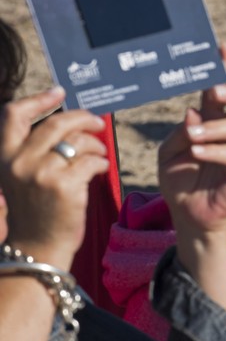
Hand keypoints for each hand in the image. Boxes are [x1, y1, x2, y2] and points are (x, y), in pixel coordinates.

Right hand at [0, 87, 108, 268]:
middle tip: (97, 123)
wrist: (37, 249)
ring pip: (77, 141)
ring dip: (95, 144)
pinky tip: (101, 168)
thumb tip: (66, 122)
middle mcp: (18, 161)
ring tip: (100, 152)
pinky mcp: (65, 186)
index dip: (39, 99)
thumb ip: (33, 151)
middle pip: (56, 123)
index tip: (59, 92)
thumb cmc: (34, 212)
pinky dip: (101, 162)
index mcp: (2, 156)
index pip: (14, 114)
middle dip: (82, 118)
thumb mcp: (20, 177)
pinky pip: (92, 161)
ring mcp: (41, 173)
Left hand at [158, 84, 225, 235]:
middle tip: (214, 93)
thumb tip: (194, 111)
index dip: (224, 69)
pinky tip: (196, 152)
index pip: (222, 91)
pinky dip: (214, 150)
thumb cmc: (179, 181)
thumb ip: (179, 131)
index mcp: (213, 122)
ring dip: (213, 128)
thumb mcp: (168, 152)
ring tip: (192, 137)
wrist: (187, 215)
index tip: (222, 47)